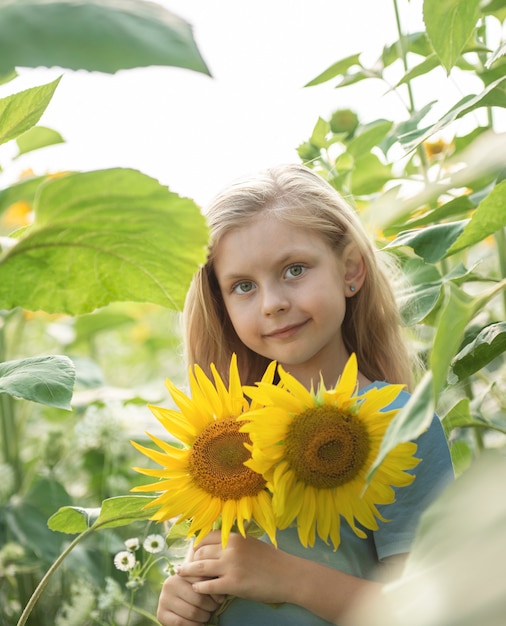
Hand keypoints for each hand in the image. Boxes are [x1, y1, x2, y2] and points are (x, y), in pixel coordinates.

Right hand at [157, 571, 224, 625]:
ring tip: (206, 616)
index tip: (220, 599)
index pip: (202, 581)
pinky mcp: (161, 614)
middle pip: (198, 599)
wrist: (176, 600)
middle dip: (210, 607)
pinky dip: (193, 625)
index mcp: (180, 573)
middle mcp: (169, 584)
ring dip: (203, 617)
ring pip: (191, 612)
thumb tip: (221, 596)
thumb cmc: (192, 590)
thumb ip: (208, 582)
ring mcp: (164, 599)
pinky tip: (199, 624)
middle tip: (213, 609)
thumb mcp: (199, 582)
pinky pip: (181, 623)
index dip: (214, 593)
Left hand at [177, 531, 295, 604]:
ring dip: (188, 572)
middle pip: (200, 552)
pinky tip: (196, 589)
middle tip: (183, 566)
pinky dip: (199, 588)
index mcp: (234, 537)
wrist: (288, 575)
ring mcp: (231, 566)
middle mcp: (230, 548)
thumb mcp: (250, 543)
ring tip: (180, 575)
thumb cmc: (271, 560)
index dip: (195, 545)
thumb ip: (233, 543)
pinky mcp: (233, 584)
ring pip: (200, 568)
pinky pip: (208, 586)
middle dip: (190, 559)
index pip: (205, 537)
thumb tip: (218, 545)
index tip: (190, 552)